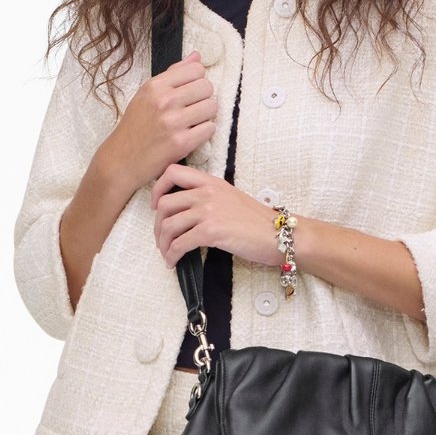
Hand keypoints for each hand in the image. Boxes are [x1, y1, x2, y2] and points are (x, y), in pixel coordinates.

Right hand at [105, 51, 216, 193]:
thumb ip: (173, 74)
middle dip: (203, 97)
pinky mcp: (181, 143)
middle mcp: (164, 101)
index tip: (190, 91)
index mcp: (155, 85)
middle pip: (207, 87)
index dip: (197, 80)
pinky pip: (210, 128)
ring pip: (212, 107)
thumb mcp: (147, 94)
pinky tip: (191, 134)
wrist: (121, 160)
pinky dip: (204, 132)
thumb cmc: (135, 126)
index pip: (196, 69)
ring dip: (206, 115)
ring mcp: (173, 122)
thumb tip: (197, 56)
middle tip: (192, 108)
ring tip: (192, 121)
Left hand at [151, 164, 280, 269]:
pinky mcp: (211, 232)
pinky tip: (173, 262)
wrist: (278, 234)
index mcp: (210, 181)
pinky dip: (171, 255)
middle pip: (165, 203)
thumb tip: (185, 211)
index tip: (156, 205)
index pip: (173, 172)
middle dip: (157, 225)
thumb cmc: (257, 221)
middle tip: (162, 238)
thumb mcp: (230, 197)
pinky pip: (179, 244)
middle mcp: (207, 192)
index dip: (158, 188)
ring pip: (168, 225)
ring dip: (162, 243)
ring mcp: (208, 211)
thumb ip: (208, 197)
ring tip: (167, 254)